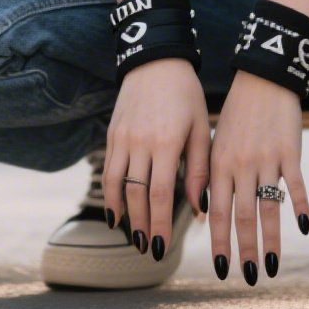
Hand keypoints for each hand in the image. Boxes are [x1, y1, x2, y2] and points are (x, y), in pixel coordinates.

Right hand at [103, 57, 209, 258]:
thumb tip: (201, 208)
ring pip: (116, 185)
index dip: (160, 223)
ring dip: (123, 214)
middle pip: (136, 194)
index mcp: (166, 142)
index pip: (160, 194)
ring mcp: (122, 137)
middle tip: (149, 248)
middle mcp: (140, 142)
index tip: (162, 247)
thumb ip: (199, 169)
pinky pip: (107, 170)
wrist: (156, 60)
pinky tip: (116, 210)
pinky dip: (110, 194)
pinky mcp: (112, 133)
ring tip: (133, 235)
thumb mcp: (200, 128)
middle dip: (142, 225)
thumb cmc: (186, 95)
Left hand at [208, 69, 308, 284]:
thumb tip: (205, 213)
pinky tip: (303, 228)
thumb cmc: (236, 115)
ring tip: (271, 267)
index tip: (222, 269)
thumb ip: (210, 176)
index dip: (221, 243)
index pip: (218, 213)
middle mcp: (241, 165)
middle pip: (243, 216)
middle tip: (248, 278)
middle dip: (245, 250)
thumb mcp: (215, 142)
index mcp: (219, 164)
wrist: (262, 79)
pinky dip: (300, 206)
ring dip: (270, 240)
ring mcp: (266, 159)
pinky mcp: (290, 151)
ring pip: (268, 207)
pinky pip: (295, 184)